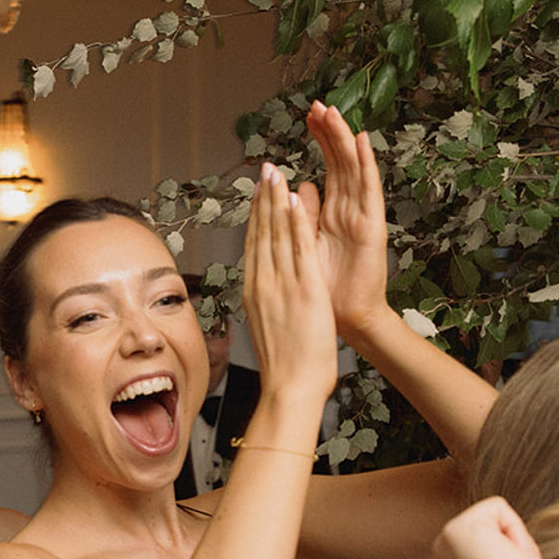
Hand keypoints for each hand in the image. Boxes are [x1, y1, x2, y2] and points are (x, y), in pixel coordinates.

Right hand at [242, 162, 338, 404]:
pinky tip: (295, 201)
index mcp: (255, 293)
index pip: (254, 246)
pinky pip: (298, 249)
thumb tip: (265, 296)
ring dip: (276, 201)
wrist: (289, 388)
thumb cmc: (283, 367)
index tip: (259, 195)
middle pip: (261, 234)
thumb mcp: (267, 328)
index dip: (256, 217)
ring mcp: (282, 286)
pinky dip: (295, 223)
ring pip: (277, 235)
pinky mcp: (304, 291)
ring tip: (277, 173)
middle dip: (263, 199)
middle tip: (265, 169)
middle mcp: (263, 284)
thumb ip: (266, 305)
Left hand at [297, 101, 390, 338]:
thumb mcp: (309, 243)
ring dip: (344, 140)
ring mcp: (361, 216)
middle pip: (339, 161)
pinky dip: (365, 165)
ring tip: (336, 112)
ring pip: (353, 169)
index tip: (307, 116)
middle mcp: (348, 209)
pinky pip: (369, 191)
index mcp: (332, 211)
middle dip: (330, 132)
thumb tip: (299, 186)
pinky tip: (362, 141)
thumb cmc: (327, 286)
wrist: (346, 318)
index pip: (325, 167)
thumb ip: (306, 214)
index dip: (318, 141)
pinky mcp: (372, 227)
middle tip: (319, 104)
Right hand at [432, 497, 558, 558]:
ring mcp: (444, 542)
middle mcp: (443, 557)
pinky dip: (515, 531)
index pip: (496, 545)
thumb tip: (523, 556)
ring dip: (517, 544)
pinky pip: (498, 507)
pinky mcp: (456, 528)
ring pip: (497, 518)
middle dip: (516, 549)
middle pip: (497, 528)